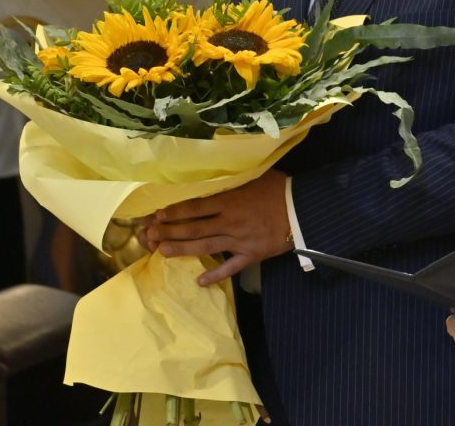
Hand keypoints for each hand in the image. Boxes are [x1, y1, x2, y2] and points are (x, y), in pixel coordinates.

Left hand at [142, 169, 291, 285]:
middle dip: (169, 232)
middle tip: (148, 235)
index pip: (195, 207)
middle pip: (194, 228)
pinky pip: (230, 267)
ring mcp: (239, 241)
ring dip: (181, 250)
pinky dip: (215, 275)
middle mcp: (230, 222)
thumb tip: (217, 172)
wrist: (305, 210)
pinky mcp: (251, 254)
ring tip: (161, 251)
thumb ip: (236, 179)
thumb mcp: (258, 175)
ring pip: (205, 247)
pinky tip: (199, 281)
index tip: (157, 215)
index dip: (175, 212)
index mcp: (231, 201)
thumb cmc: (282, 188)